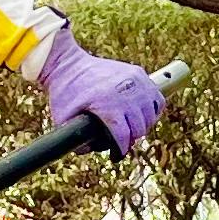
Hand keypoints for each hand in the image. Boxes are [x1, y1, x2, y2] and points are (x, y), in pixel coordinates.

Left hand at [37, 30, 166, 155]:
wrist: (69, 64)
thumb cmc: (64, 92)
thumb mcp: (62, 118)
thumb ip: (73, 139)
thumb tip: (88, 150)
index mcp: (107, 103)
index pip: (124, 135)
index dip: (120, 149)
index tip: (115, 155)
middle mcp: (125, 91)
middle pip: (139, 127)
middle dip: (131, 138)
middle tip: (122, 141)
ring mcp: (135, 80)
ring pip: (151, 114)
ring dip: (143, 125)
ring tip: (131, 129)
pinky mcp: (139, 73)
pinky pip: (156, 98)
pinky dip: (152, 110)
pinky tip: (141, 115)